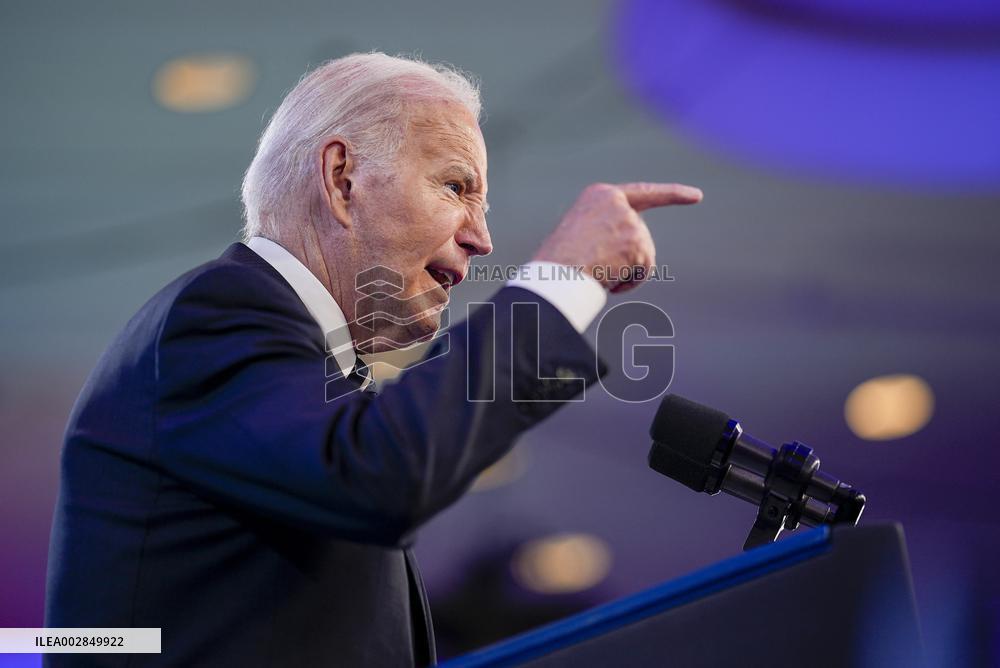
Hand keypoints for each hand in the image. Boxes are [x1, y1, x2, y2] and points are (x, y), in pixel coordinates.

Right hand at [533, 182, 702, 292]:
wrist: (553, 272)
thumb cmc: (556, 263)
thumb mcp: (578, 236)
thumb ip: (605, 234)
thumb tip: (625, 258)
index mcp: (599, 195)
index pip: (643, 193)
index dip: (672, 194)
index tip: (697, 196)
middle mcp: (617, 202)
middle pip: (640, 236)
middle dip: (628, 259)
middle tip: (596, 267)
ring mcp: (629, 221)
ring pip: (643, 255)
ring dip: (625, 271)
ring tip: (596, 272)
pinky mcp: (638, 242)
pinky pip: (644, 270)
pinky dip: (630, 282)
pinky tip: (608, 279)